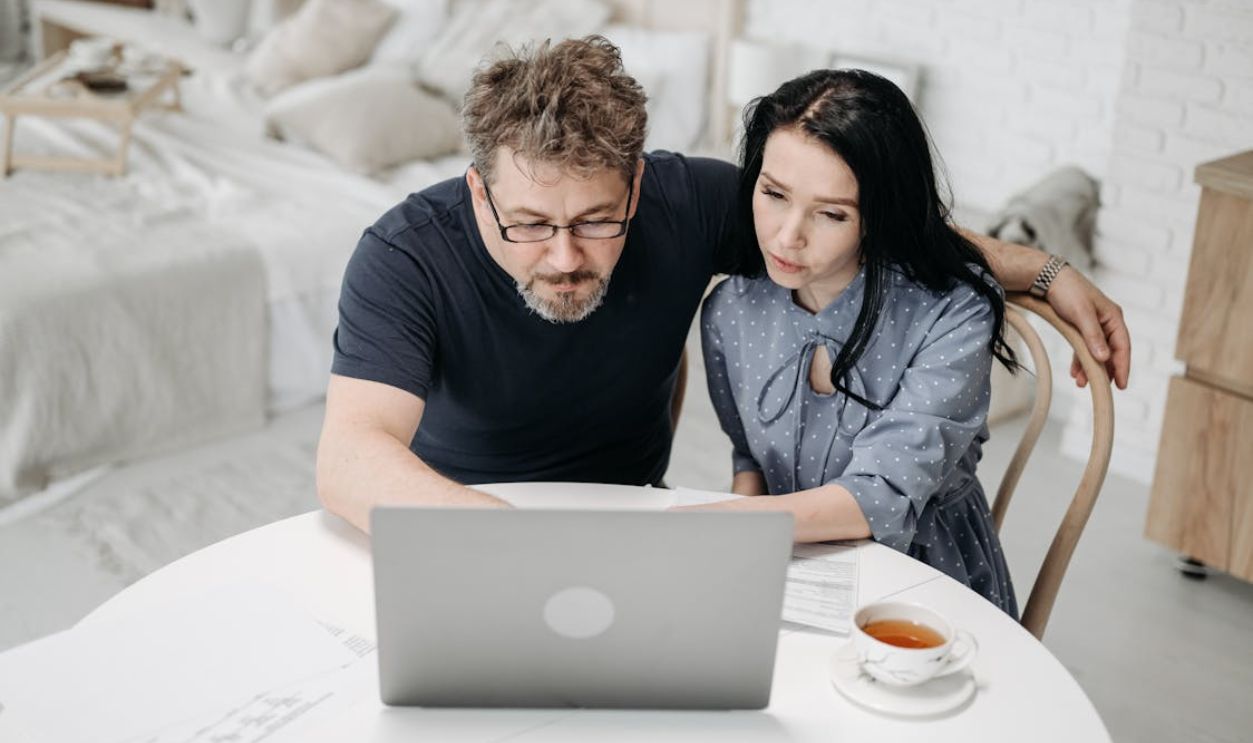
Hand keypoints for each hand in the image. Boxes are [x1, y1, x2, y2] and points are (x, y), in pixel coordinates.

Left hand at [1046, 267, 1129, 388]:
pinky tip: (1074, 372)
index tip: (1121, 385)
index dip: (1123, 366)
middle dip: (1106, 371)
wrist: (1047, 277)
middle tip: (1104, 389)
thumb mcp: (1081, 315)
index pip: (1123, 346)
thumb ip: (1093, 337)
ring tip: (1081, 383)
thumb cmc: (1068, 291)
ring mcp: (1094, 324)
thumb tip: (1104, 358)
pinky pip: (1083, 347)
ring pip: (1096, 351)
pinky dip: (1079, 359)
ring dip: (1090, 367)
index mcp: (1113, 317)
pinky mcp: (1080, 325)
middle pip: (1111, 351)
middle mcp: (1107, 321)